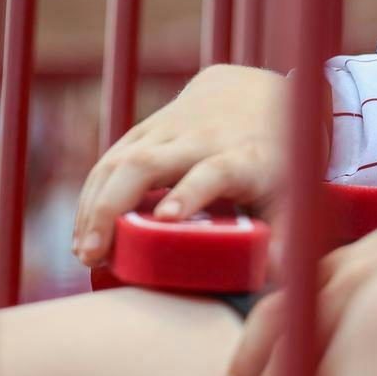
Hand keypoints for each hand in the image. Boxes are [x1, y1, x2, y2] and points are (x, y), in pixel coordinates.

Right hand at [72, 63, 287, 267]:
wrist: (258, 93)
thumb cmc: (277, 158)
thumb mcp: (293, 195)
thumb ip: (287, 238)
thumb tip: (274, 282)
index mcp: (241, 158)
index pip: (212, 172)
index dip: (189, 193)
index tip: (165, 219)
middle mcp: (201, 140)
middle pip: (146, 165)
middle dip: (113, 207)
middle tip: (95, 253)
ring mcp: (168, 131)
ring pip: (119, 161)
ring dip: (93, 206)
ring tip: (83, 251)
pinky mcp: (146, 129)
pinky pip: (110, 159)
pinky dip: (91, 194)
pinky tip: (84, 230)